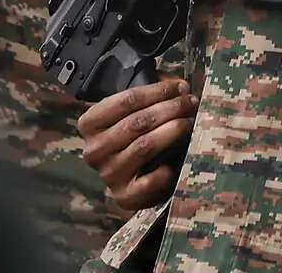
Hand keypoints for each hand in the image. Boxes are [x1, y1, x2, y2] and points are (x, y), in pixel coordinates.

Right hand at [76, 77, 197, 213]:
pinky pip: (150, 180)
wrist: (129, 180)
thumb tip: (180, 86)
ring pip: (145, 146)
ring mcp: (108, 174)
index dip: (158, 91)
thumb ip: (152, 93)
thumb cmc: (132, 138)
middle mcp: (94, 149)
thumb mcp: (132, 112)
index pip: (126, 100)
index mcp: (90, 123)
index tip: (180, 87)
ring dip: (173, 130)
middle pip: (138, 122)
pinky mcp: (124, 195)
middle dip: (170, 108)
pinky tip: (177, 158)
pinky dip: (167, 169)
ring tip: (190, 121)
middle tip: (191, 103)